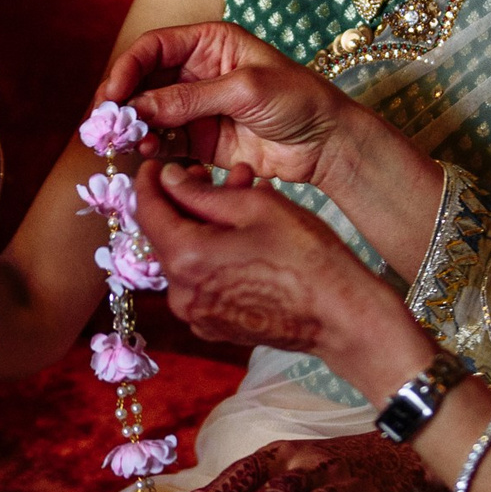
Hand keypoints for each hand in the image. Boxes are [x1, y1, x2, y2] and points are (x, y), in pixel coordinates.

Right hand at [95, 22, 371, 187]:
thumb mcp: (244, 90)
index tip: (112, 95)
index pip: (154, 47)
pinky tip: (147, 154)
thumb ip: (190, 99)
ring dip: (134, 128)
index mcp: (209, 43)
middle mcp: (198, 72)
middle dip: (122, 101)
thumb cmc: (298, 100)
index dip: (127, 68)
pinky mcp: (202, 142)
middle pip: (144, 82)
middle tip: (103, 123)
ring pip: (151, 115)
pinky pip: (166, 143)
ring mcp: (198, 109)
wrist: (328, 143)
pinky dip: (152, 149)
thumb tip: (139, 109)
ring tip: (124, 142)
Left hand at [132, 162, 422, 390]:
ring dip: (205, 226)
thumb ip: (202, 192)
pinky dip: (214, 254)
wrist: (342, 316)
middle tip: (214, 175)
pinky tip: (245, 236)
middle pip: (167, 235)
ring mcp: (197, 314)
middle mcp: (181, 293)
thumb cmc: (307, 257)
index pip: (147, 212)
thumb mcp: (256, 206)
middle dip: (186, 201)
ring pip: (187, 256)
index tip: (155, 165)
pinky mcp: (214, 326)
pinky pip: (202, 281)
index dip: (148, 182)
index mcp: (186, 258)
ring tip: (242, 199)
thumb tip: (168, 180)